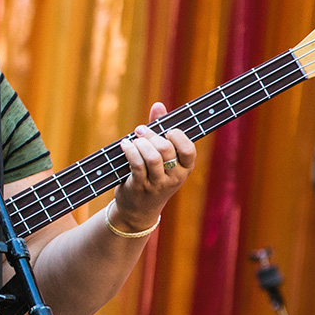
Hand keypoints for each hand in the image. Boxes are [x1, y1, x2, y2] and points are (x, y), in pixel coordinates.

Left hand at [111, 103, 195, 232]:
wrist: (138, 209)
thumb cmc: (151, 174)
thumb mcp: (161, 155)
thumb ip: (161, 128)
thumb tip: (158, 105)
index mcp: (184, 168)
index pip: (189, 150)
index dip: (178, 136)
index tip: (166, 130)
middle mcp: (174, 178)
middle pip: (166, 149)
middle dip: (151, 135)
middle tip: (140, 130)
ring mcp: (157, 184)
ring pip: (152, 157)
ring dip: (140, 143)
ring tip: (133, 139)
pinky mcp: (140, 187)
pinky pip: (136, 165)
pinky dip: (129, 151)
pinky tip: (125, 145)